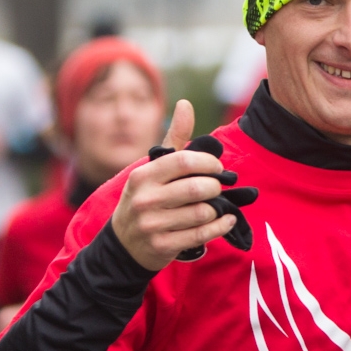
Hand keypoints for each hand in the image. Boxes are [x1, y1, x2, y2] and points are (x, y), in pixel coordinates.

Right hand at [110, 100, 234, 270]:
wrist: (124, 244)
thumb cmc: (146, 199)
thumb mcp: (153, 169)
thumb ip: (174, 139)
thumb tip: (185, 104)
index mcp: (143, 176)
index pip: (183, 161)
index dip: (208, 163)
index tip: (217, 168)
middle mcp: (145, 200)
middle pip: (196, 189)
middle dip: (214, 187)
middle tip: (216, 188)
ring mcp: (152, 225)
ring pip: (202, 213)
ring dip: (217, 208)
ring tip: (217, 205)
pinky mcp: (163, 246)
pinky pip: (202, 234)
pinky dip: (220, 226)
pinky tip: (225, 219)